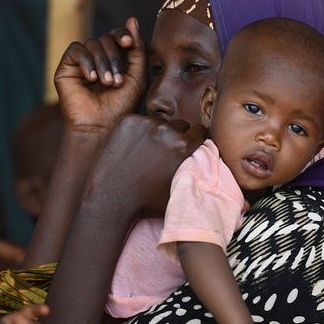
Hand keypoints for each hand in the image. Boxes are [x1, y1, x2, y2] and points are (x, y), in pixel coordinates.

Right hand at [54, 17, 146, 130]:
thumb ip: (137, 48)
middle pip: (106, 39)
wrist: (102, 126)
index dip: (123, 35)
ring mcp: (82, 62)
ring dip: (102, 62)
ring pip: (92, 43)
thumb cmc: (123, 105)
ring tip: (107, 83)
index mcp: (116, 58)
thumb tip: (131, 19)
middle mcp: (98, 58)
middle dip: (114, 57)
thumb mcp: (138, 76)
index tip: (128, 44)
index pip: (118, 36)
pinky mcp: (66, 68)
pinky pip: (76, 50)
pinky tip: (91, 78)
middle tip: (117, 81)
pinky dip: (86, 61)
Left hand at [88, 114, 205, 215]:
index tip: (186, 147)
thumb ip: (199, 173)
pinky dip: (137, 132)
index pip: (199, 132)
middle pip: (181, 125)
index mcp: (185, 147)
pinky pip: (139, 121)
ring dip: (156, 133)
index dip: (194, 141)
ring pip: (159, 123)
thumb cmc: (146, 202)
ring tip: (145, 153)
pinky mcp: (128, 120)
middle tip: (163, 153)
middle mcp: (169, 131)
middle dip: (176, 136)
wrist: (111, 200)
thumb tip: (212, 161)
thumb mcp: (182, 190)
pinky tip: (131, 149)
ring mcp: (146, 123)